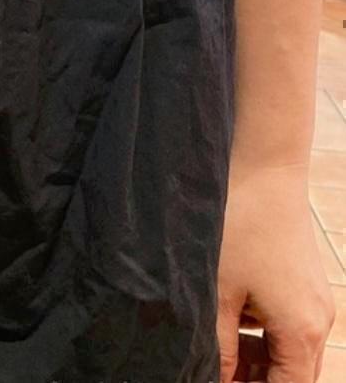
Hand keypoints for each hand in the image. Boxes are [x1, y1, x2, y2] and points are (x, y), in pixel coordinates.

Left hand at [217, 162, 335, 381]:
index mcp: (302, 333)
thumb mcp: (218, 292)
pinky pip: (287, 323)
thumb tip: (214, 378)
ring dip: (255, 358)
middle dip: (254, 380)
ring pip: (288, 350)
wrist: (264, 169)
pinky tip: (226, 318)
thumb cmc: (238, 227)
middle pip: (292, 376)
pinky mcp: (303, 281)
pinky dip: (260, 331)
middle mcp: (318, 322)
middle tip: (212, 371)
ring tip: (214, 349)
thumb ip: (218, 345)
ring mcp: (314, 301)